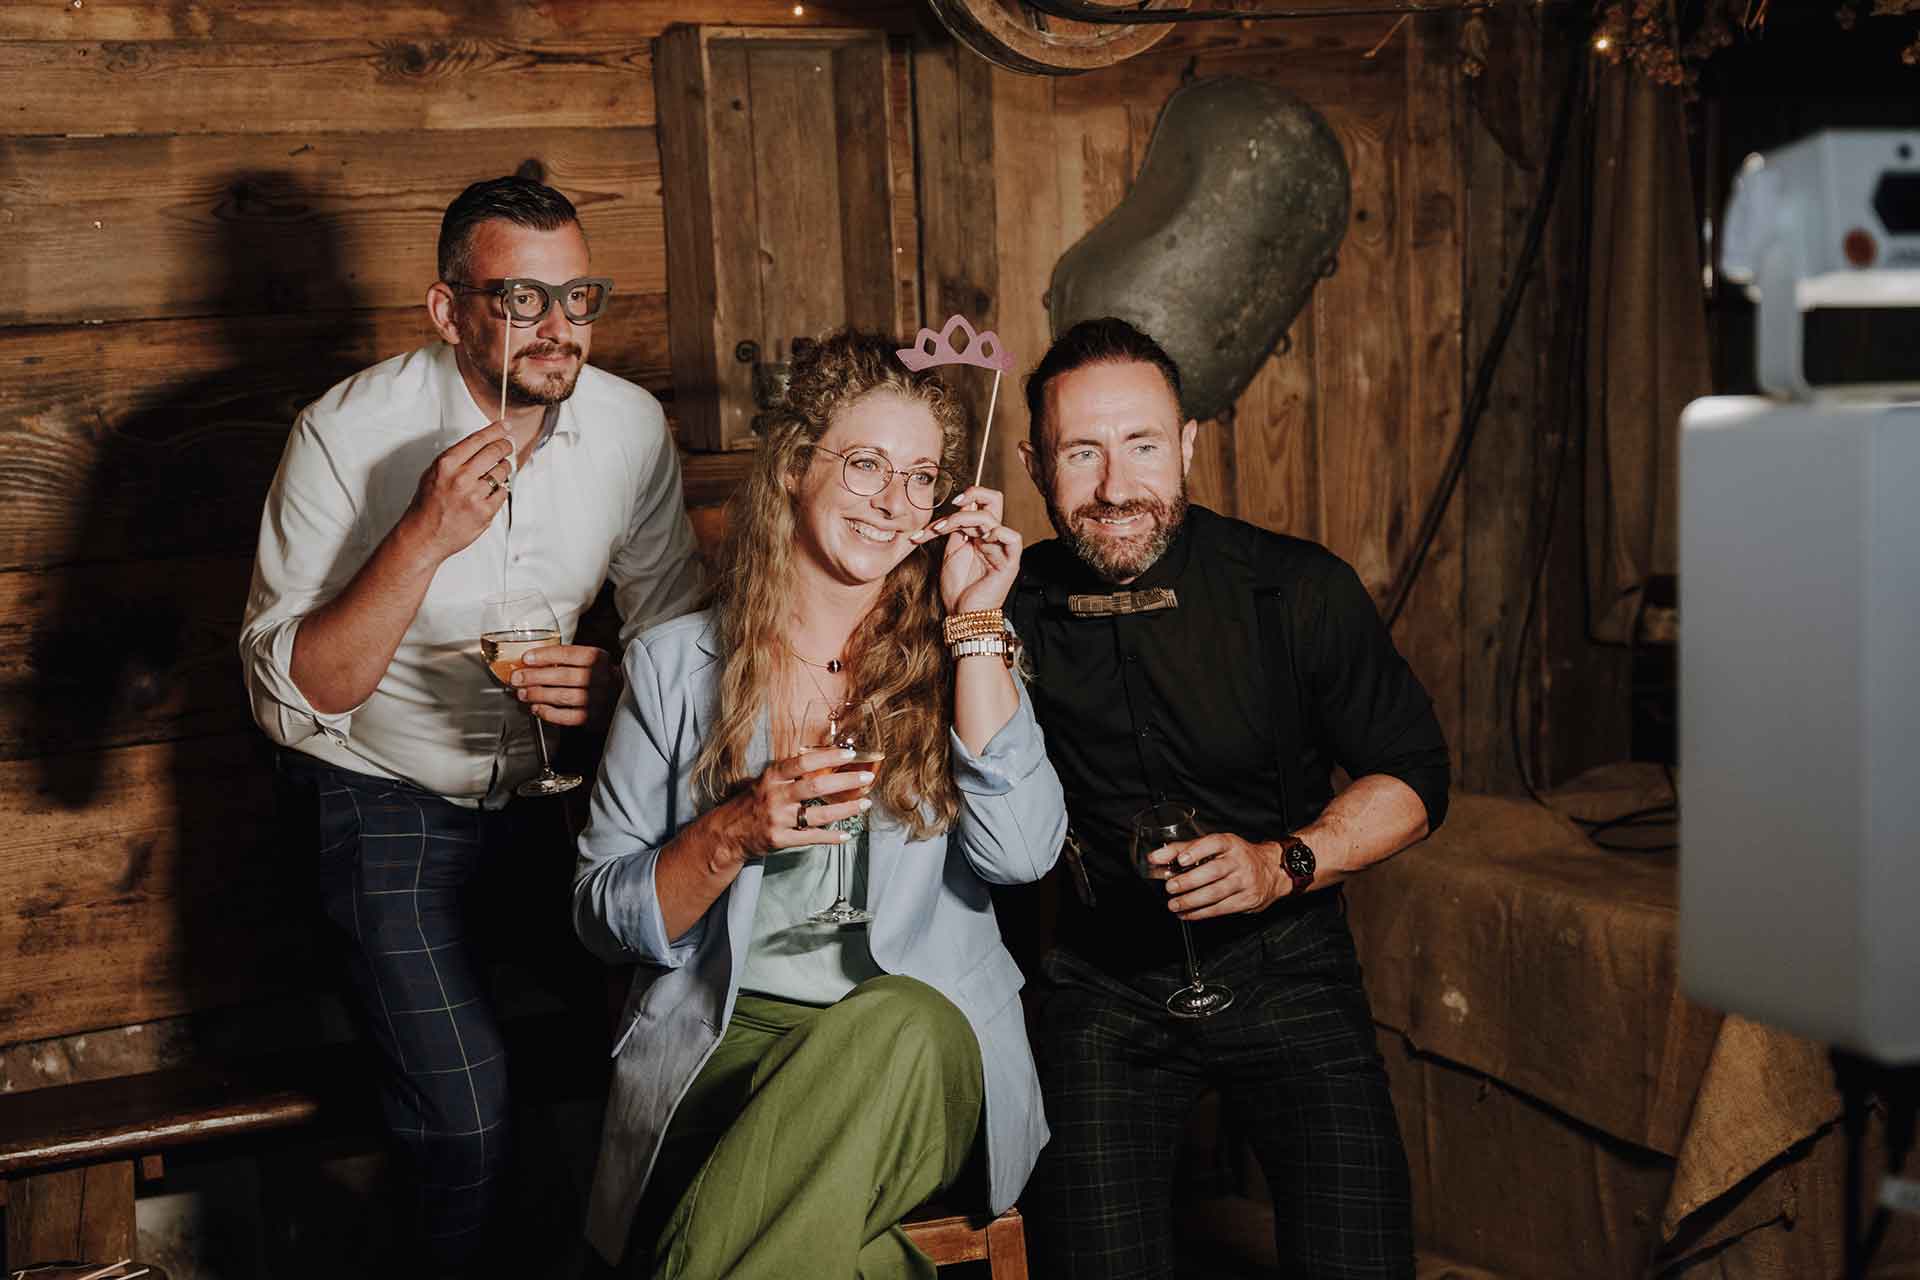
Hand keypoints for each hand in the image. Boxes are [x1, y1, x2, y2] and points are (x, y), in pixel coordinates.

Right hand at [400, 421, 513, 561]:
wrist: (424, 535)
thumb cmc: (427, 505)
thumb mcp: (433, 473)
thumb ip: (455, 459)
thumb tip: (480, 445)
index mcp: (446, 464)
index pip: (478, 439)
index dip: (496, 430)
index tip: (505, 426)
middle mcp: (461, 477)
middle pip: (495, 451)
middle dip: (505, 446)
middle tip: (508, 445)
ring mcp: (474, 495)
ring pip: (502, 471)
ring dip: (504, 468)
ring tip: (499, 470)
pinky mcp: (485, 511)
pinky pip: (503, 493)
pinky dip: (500, 490)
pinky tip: (492, 491)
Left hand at [512, 643, 614, 727]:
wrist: (623, 697)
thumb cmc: (601, 676)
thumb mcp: (592, 660)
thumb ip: (569, 659)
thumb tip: (533, 662)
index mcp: (599, 659)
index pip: (568, 654)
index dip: (544, 655)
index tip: (526, 658)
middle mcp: (600, 678)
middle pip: (562, 676)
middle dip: (534, 676)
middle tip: (517, 678)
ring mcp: (598, 699)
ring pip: (562, 696)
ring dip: (538, 695)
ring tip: (523, 693)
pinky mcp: (594, 718)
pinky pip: (567, 717)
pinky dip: (549, 713)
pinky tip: (538, 708)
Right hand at [701, 747, 876, 867]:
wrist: (726, 833)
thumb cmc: (751, 803)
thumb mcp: (765, 781)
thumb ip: (789, 773)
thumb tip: (822, 759)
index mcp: (772, 777)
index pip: (803, 762)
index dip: (828, 756)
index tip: (850, 753)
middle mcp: (775, 796)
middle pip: (816, 786)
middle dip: (845, 781)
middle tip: (867, 778)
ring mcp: (778, 819)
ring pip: (819, 814)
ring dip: (846, 809)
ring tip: (865, 804)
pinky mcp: (780, 839)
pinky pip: (812, 837)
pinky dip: (831, 837)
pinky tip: (847, 834)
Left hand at [913, 485, 1023, 613]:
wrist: (963, 615)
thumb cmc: (958, 589)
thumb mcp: (951, 553)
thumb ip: (954, 531)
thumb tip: (954, 509)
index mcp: (979, 535)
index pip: (977, 504)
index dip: (962, 499)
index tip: (945, 504)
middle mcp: (992, 538)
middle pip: (993, 500)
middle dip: (973, 493)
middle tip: (954, 502)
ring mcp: (1001, 548)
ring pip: (991, 517)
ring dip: (963, 518)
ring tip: (942, 530)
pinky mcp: (1009, 562)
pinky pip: (1013, 538)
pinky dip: (998, 532)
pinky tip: (981, 538)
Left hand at [1149, 831, 1290, 920]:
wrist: (1272, 870)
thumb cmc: (1237, 857)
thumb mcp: (1215, 847)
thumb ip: (1185, 850)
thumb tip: (1156, 858)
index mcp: (1230, 843)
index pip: (1213, 843)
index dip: (1196, 851)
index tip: (1181, 859)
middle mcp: (1239, 861)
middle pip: (1213, 871)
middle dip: (1189, 881)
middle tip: (1170, 887)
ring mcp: (1245, 881)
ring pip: (1216, 892)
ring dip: (1192, 901)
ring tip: (1174, 904)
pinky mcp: (1247, 900)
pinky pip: (1221, 908)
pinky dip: (1201, 913)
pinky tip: (1187, 914)